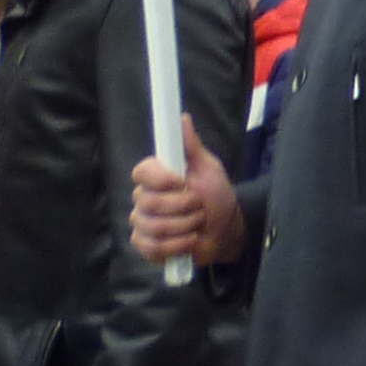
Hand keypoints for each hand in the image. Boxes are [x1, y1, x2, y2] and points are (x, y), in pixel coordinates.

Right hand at [129, 127, 240, 266]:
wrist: (224, 229)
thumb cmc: (214, 195)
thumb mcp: (208, 168)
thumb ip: (192, 146)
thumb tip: (182, 118)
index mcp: (157, 176)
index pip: (141, 172)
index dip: (160, 179)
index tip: (182, 181)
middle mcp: (144, 198)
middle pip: (148, 202)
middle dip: (183, 206)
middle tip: (199, 206)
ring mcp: (142, 223)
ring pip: (153, 226)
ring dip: (185, 226)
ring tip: (198, 223)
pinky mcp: (145, 245)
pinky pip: (153, 247)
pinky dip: (178, 245)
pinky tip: (190, 240)